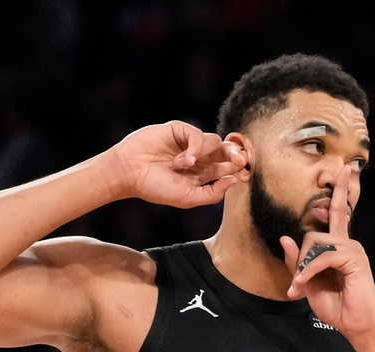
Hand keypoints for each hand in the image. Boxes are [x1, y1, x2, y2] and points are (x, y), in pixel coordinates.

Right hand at [107, 121, 246, 208]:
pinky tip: (181, 160)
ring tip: (182, 166)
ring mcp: (189, 142)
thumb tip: (233, 181)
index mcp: (203, 173)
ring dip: (202, 154)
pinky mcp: (179, 130)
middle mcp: (199, 156)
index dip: (238, 168)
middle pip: (226, 151)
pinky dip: (193, 147)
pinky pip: (197, 134)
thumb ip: (212, 194)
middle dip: (235, 155)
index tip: (245, 173)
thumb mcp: (187, 198)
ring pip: (213, 141)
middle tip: (239, 161)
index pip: (228, 167)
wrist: (129, 173)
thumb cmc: (155, 188)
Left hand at [280, 165, 374, 339]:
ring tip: (300, 288)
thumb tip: (285, 238)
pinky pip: (322, 256)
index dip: (341, 190)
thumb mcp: (307, 284)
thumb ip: (297, 263)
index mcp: (339, 247)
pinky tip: (305, 284)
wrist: (355, 325)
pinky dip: (309, 271)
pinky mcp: (355, 258)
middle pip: (312, 236)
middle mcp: (348, 243)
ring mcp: (353, 249)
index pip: (338, 212)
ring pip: (315, 244)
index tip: (346, 168)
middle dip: (300, 261)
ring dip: (303, 269)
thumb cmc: (335, 306)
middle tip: (298, 286)